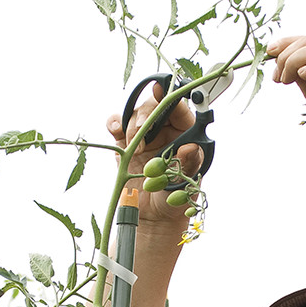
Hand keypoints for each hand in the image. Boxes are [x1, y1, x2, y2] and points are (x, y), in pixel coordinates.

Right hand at [107, 83, 200, 227]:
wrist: (152, 216)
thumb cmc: (175, 199)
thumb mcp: (186, 184)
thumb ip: (189, 165)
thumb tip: (191, 147)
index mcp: (185, 133)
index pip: (179, 108)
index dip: (170, 96)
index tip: (160, 90)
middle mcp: (165, 130)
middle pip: (154, 107)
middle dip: (145, 116)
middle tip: (141, 138)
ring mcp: (144, 135)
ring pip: (135, 114)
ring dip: (131, 126)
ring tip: (135, 150)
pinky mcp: (125, 142)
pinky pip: (117, 124)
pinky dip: (114, 123)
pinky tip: (116, 131)